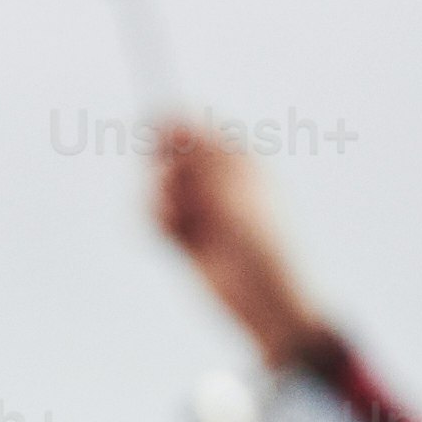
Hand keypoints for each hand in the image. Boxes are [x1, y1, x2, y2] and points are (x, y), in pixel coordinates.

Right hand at [151, 119, 318, 360]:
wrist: (266, 300)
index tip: (157, 132)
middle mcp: (220, 183)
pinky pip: (155, 218)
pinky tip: (175, 238)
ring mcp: (201, 211)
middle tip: (174, 184)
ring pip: (159, 188)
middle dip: (166, 168)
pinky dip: (156, 224)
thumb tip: (170, 121)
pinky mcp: (184, 238)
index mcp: (242, 162)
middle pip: (173, 157)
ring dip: (159, 200)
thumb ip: (198, 160)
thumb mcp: (232, 193)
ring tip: (179, 221)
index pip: (200, 130)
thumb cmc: (263, 243)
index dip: (175, 130)